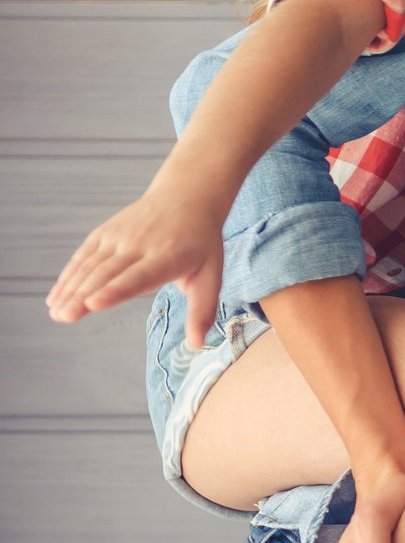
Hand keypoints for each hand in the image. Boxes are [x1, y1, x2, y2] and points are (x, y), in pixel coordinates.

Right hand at [46, 188, 226, 347]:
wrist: (187, 197)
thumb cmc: (201, 244)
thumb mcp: (211, 275)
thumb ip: (202, 311)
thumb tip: (197, 345)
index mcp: (169, 256)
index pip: (139, 276)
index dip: (115, 290)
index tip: (93, 304)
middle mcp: (140, 244)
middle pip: (108, 273)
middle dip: (84, 294)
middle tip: (64, 317)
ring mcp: (120, 235)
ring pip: (91, 265)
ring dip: (70, 288)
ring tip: (56, 313)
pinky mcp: (105, 232)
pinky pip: (83, 256)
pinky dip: (68, 275)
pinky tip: (56, 297)